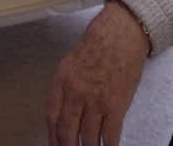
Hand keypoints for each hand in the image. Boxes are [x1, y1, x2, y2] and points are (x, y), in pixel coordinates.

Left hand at [47, 0, 149, 145]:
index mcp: (61, 82)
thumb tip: (61, 114)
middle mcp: (76, 93)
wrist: (120, 36)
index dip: (52, 136)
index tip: (55, 145)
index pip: (52, 117)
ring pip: (88, 137)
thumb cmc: (95, 48)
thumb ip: (63, 88)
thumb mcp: (68, 64)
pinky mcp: (116, 105)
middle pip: (68, 131)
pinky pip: (110, 134)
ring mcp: (96, 101)